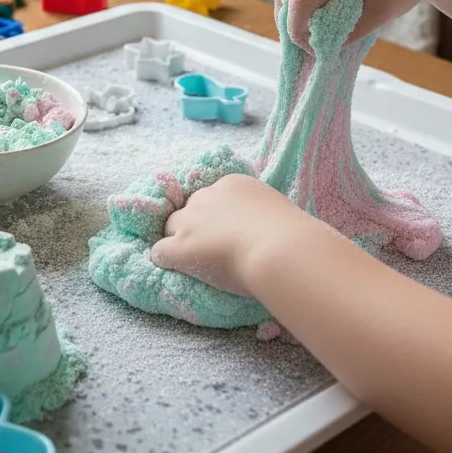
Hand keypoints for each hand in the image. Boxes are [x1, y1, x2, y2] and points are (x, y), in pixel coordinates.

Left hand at [150, 175, 305, 295]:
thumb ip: (265, 213)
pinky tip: (174, 268)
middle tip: (210, 246)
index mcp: (232, 184)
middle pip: (188, 208)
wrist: (280, 250)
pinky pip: (160, 251)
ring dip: (178, 240)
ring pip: (171, 227)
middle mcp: (206, 197)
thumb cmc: (291, 235)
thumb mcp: (277, 211)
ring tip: (193, 259)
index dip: (217, 216)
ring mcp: (191, 221)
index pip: (213, 197)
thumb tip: (270, 227)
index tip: (228, 230)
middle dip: (195, 225)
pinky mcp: (181, 247)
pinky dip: (165, 259)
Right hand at [273, 0, 451, 49]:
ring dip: (293, 12)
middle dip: (289, 21)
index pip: (300, 1)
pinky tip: (314, 21)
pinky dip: (302, 3)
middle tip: (304, 45)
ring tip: (306, 35)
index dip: (297, 29)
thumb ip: (352, 31)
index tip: (310, 51)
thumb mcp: (382, 12)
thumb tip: (326, 46)